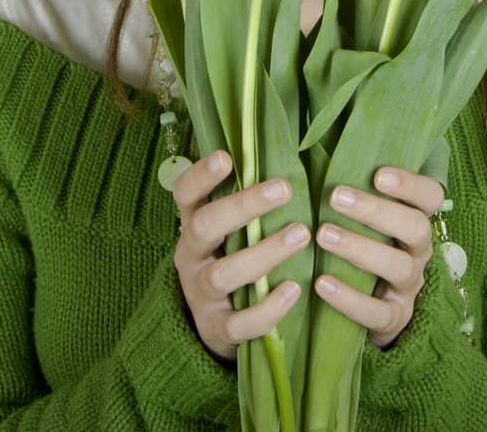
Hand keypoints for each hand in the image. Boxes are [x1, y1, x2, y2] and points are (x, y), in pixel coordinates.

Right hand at [172, 149, 308, 365]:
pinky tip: (294, 289)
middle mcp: (191, 257)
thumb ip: (248, 205)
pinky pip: (239, 323)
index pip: (185, 194)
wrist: (215, 325)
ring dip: (264, 253)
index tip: (226, 157)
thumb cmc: (233, 261)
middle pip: (205, 226)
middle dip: (243, 206)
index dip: (200, 175)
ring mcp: (202, 295)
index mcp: (193, 227)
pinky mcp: (218, 329)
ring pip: (224, 274)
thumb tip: (287, 157)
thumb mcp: (230, 233)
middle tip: (284, 188)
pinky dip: (268, 308)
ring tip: (301, 234)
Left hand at [315, 166, 445, 349]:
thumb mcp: (366, 222)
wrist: (373, 312)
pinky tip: (321, 283)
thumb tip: (316, 147)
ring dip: (360, 248)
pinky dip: (349, 298)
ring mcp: (408, 287)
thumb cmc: (364, 248)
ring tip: (323, 235)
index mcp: (415, 221)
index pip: (431, 197)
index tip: (378, 173)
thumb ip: (353, 191)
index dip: (410, 184)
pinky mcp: (393, 319)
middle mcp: (419, 252)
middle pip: (415, 227)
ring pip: (398, 266)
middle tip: (336, 196)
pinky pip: (377, 312)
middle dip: (376, 210)